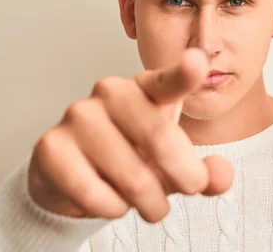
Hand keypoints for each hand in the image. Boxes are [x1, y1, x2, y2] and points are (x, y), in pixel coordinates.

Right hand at [28, 48, 233, 222]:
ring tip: (150, 203)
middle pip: (161, 141)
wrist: (75, 175)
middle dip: (186, 178)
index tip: (198, 62)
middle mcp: (112, 92)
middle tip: (189, 189)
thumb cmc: (133, 157)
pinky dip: (114, 210)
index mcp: (147, 88)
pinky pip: (96, 195)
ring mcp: (78, 116)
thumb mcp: (175, 163)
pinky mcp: (51, 146)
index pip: (168, 81)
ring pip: (133, 177)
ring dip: (152, 204)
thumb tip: (220, 177)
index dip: (185, 73)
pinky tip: (111, 201)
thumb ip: (204, 171)